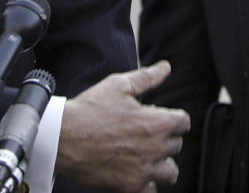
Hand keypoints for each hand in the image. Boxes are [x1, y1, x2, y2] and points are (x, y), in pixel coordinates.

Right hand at [57, 60, 190, 191]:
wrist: (64, 137)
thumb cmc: (91, 109)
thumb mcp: (119, 85)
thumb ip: (147, 77)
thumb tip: (165, 67)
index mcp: (157, 123)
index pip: (183, 122)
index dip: (174, 117)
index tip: (162, 117)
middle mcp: (155, 149)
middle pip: (176, 145)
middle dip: (165, 137)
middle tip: (145, 133)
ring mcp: (143, 170)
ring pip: (170, 172)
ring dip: (163, 163)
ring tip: (147, 155)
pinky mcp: (129, 186)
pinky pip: (151, 190)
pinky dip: (148, 183)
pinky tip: (137, 172)